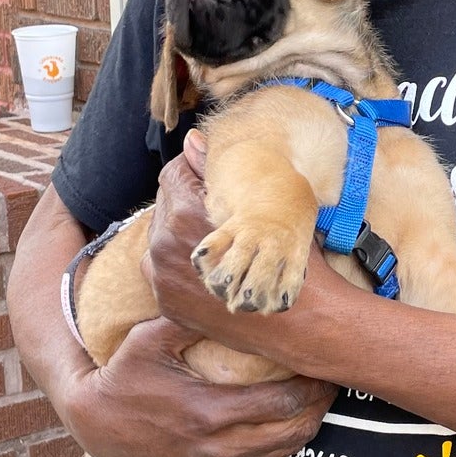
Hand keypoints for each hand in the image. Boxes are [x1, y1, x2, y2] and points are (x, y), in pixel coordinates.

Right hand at [61, 314, 332, 456]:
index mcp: (208, 412)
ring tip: (314, 396)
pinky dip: (278, 443)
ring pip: (283, 452)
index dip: (313, 384)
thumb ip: (193, 316)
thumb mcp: (152, 338)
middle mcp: (217, 450)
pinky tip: (281, 418)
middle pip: (294, 432)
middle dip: (319, 406)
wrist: (96, 425)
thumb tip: (230, 286)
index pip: (284, 402)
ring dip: (303, 425)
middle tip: (330, 380)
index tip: (324, 364)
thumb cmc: (125, 374)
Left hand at [143, 135, 348, 361]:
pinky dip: (178, 267)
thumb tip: (191, 139)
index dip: (189, 174)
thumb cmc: (283, 252)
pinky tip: (206, 265)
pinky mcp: (167, 303)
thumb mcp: (253, 204)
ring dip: (179, 235)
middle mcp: (166, 244)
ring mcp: (163, 277)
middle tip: (210, 211)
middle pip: (163, 208)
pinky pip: (161, 273)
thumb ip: (212, 170)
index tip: (205, 181)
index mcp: (186, 213)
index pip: (170, 176)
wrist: (296, 318)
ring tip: (207, 237)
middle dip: (184, 205)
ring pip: (159, 241)